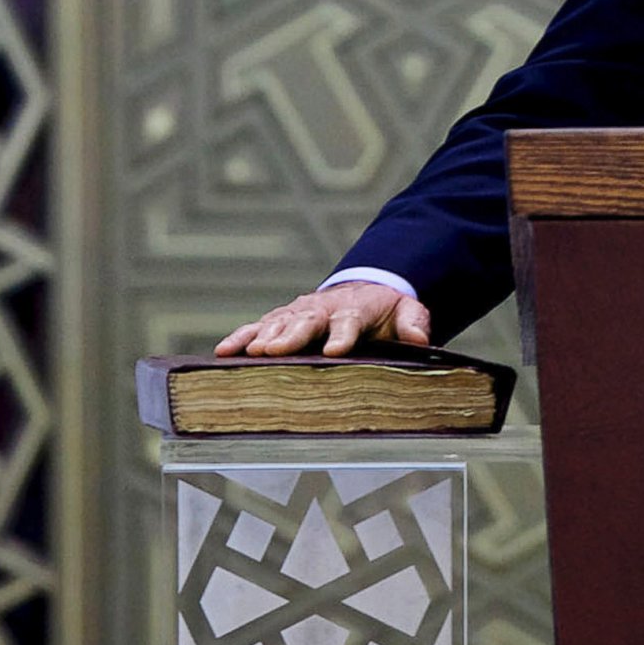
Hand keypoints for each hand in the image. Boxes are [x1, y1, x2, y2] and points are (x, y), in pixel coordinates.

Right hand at [216, 283, 433, 357]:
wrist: (362, 291)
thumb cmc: (384, 311)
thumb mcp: (407, 311)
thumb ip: (414, 323)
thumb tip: (421, 341)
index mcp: (357, 309)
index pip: (350, 321)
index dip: (343, 335)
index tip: (335, 351)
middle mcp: (322, 309)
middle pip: (306, 322)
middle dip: (291, 336)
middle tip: (274, 352)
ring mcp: (297, 314)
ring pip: (278, 324)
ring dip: (263, 338)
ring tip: (249, 353)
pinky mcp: (279, 320)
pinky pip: (256, 328)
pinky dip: (240, 338)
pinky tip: (223, 352)